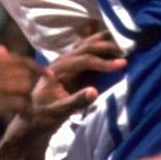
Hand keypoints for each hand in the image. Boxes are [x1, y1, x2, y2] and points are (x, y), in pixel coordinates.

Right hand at [0, 50, 41, 143]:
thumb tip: (7, 54)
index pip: (17, 59)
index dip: (36, 67)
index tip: (50, 76)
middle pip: (23, 73)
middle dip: (32, 88)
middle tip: (33, 102)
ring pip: (24, 87)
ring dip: (29, 101)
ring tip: (26, 112)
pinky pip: (19, 103)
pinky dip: (26, 112)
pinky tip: (25, 118)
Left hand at [11, 30, 125, 138]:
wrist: (32, 120)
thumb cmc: (42, 117)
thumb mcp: (57, 113)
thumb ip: (75, 101)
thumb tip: (95, 91)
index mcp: (57, 69)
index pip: (84, 59)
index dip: (104, 62)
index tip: (123, 64)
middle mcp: (61, 61)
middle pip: (86, 47)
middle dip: (107, 47)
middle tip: (128, 49)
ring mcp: (66, 62)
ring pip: (87, 45)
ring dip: (104, 42)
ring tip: (124, 40)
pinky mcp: (72, 67)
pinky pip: (86, 50)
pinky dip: (99, 45)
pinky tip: (110, 39)